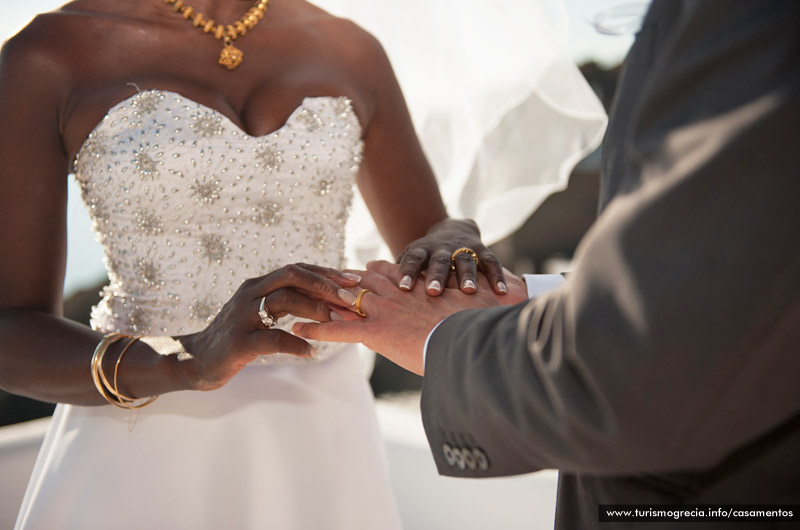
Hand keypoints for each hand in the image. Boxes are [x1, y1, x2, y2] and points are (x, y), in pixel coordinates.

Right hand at [180, 264, 358, 390]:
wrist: (194, 360)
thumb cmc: (236, 338)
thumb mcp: (261, 314)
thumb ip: (287, 303)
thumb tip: (327, 301)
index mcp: (259, 285)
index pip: (298, 269)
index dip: (327, 273)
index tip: (354, 280)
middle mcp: (250, 293)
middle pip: (292, 275)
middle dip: (325, 284)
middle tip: (351, 298)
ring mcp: (242, 316)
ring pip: (283, 300)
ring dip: (314, 309)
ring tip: (337, 321)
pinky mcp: (238, 342)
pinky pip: (271, 339)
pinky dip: (295, 344)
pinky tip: (312, 352)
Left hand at [293, 261, 526, 374]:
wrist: (480, 334)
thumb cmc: (488, 320)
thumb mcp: (484, 304)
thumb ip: (484, 297)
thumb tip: (515, 291)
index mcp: (418, 286)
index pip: (385, 272)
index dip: (367, 273)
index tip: (354, 273)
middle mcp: (397, 292)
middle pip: (357, 280)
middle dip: (335, 283)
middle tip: (312, 283)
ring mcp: (384, 309)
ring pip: (342, 300)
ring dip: (319, 302)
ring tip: (296, 303)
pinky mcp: (377, 331)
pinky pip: (338, 329)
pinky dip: (315, 329)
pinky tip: (296, 330)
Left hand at [396, 218, 506, 295]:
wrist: (452, 229)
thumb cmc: (426, 257)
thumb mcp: (411, 260)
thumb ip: (396, 274)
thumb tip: (374, 296)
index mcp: (421, 250)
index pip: (412, 259)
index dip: (407, 272)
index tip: (402, 288)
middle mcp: (442, 248)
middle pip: (439, 260)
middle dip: (437, 275)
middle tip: (434, 292)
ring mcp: (463, 247)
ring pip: (465, 260)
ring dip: (467, 275)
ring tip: (469, 291)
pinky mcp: (482, 249)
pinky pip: (491, 262)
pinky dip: (497, 276)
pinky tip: (500, 292)